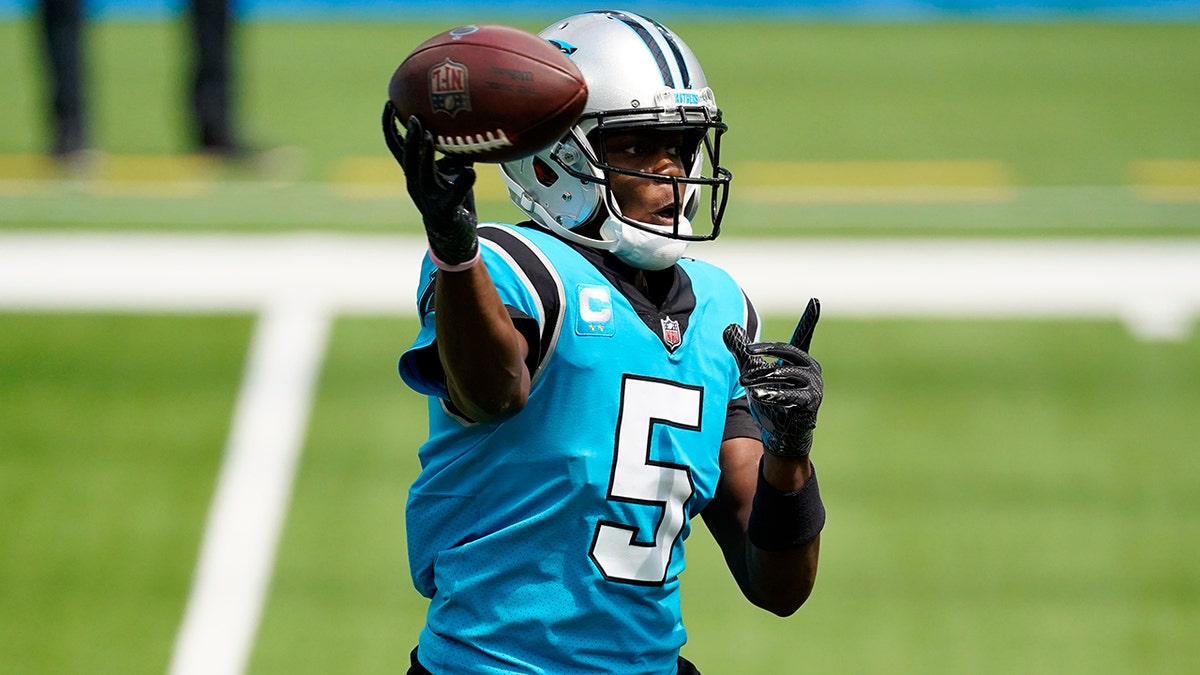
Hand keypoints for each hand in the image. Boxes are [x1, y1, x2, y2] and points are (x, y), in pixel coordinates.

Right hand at [381, 101, 478, 266]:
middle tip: (413, 116)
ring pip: (423, 174)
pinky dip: (462, 183)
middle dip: (409, 137)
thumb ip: (453, 151)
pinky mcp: (445, 210)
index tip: (390, 103)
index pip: (396, 145)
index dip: (391, 126)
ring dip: (424, 155)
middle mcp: (416, 184)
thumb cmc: (452, 199)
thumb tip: (465, 123)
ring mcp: (429, 198)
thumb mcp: (451, 171)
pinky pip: (453, 195)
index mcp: (414, 172)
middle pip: (407, 157)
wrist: (454, 237)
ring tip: (428, 136)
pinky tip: (471, 172)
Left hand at [723, 299, 822, 457]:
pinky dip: (774, 394)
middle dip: (767, 350)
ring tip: (745, 382)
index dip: (809, 318)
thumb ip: (742, 352)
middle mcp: (811, 369)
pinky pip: (791, 395)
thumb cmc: (771, 401)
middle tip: (747, 351)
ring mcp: (814, 386)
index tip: (815, 300)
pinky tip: (759, 395)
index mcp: (800, 359)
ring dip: (763, 377)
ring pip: (786, 373)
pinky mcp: (810, 403)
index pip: (804, 334)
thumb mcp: (754, 373)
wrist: (781, 434)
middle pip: (789, 351)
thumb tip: (728, 327)